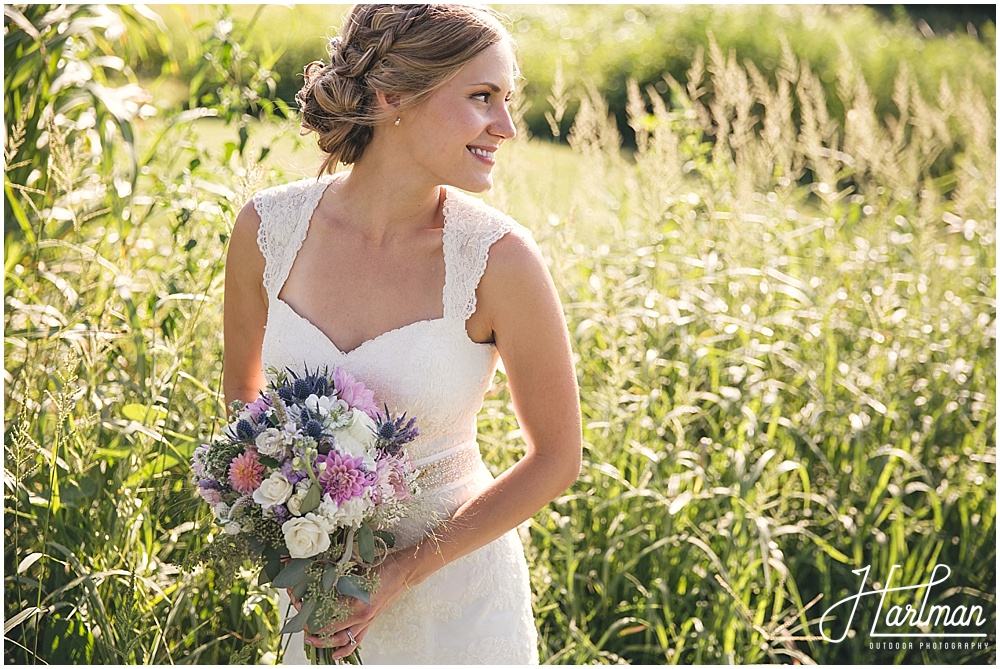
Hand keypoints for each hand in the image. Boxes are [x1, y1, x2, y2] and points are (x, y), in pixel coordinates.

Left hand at [302, 548, 418, 660]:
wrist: (403, 572)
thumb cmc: (381, 567)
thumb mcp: (356, 571)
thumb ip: (338, 579)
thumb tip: (317, 581)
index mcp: (356, 603)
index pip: (326, 614)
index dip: (310, 611)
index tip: (299, 603)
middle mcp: (361, 617)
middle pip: (330, 629)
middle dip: (312, 627)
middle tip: (300, 622)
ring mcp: (367, 622)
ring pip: (341, 640)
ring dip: (324, 642)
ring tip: (310, 640)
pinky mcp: (371, 622)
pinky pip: (357, 641)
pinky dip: (345, 650)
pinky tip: (335, 655)